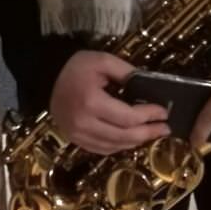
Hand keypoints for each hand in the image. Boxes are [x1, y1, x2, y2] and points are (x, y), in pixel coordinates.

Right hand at [50, 51, 170, 155]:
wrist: (46, 77)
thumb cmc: (76, 67)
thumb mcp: (102, 60)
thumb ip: (125, 71)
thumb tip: (148, 86)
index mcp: (91, 102)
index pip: (127, 117)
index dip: (148, 116)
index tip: (163, 112)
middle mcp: (84, 123)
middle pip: (123, 136)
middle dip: (148, 133)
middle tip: (165, 129)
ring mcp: (77, 134)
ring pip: (114, 146)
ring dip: (135, 142)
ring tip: (151, 134)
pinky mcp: (74, 139)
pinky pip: (102, 149)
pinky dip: (119, 146)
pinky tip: (130, 139)